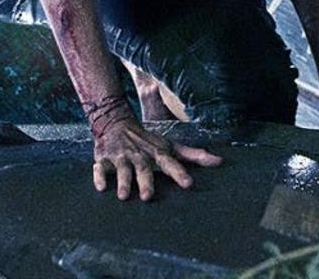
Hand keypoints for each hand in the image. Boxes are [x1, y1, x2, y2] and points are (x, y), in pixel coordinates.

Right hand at [92, 116, 222, 200]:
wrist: (116, 122)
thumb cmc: (147, 141)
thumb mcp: (169, 146)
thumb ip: (193, 156)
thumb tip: (219, 162)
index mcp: (156, 154)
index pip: (170, 163)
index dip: (179, 173)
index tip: (188, 184)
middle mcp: (139, 156)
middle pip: (143, 169)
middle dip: (145, 182)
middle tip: (148, 196)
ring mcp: (121, 157)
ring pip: (122, 170)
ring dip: (123, 182)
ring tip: (124, 196)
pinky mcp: (104, 159)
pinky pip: (100, 168)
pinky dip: (99, 176)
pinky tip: (101, 188)